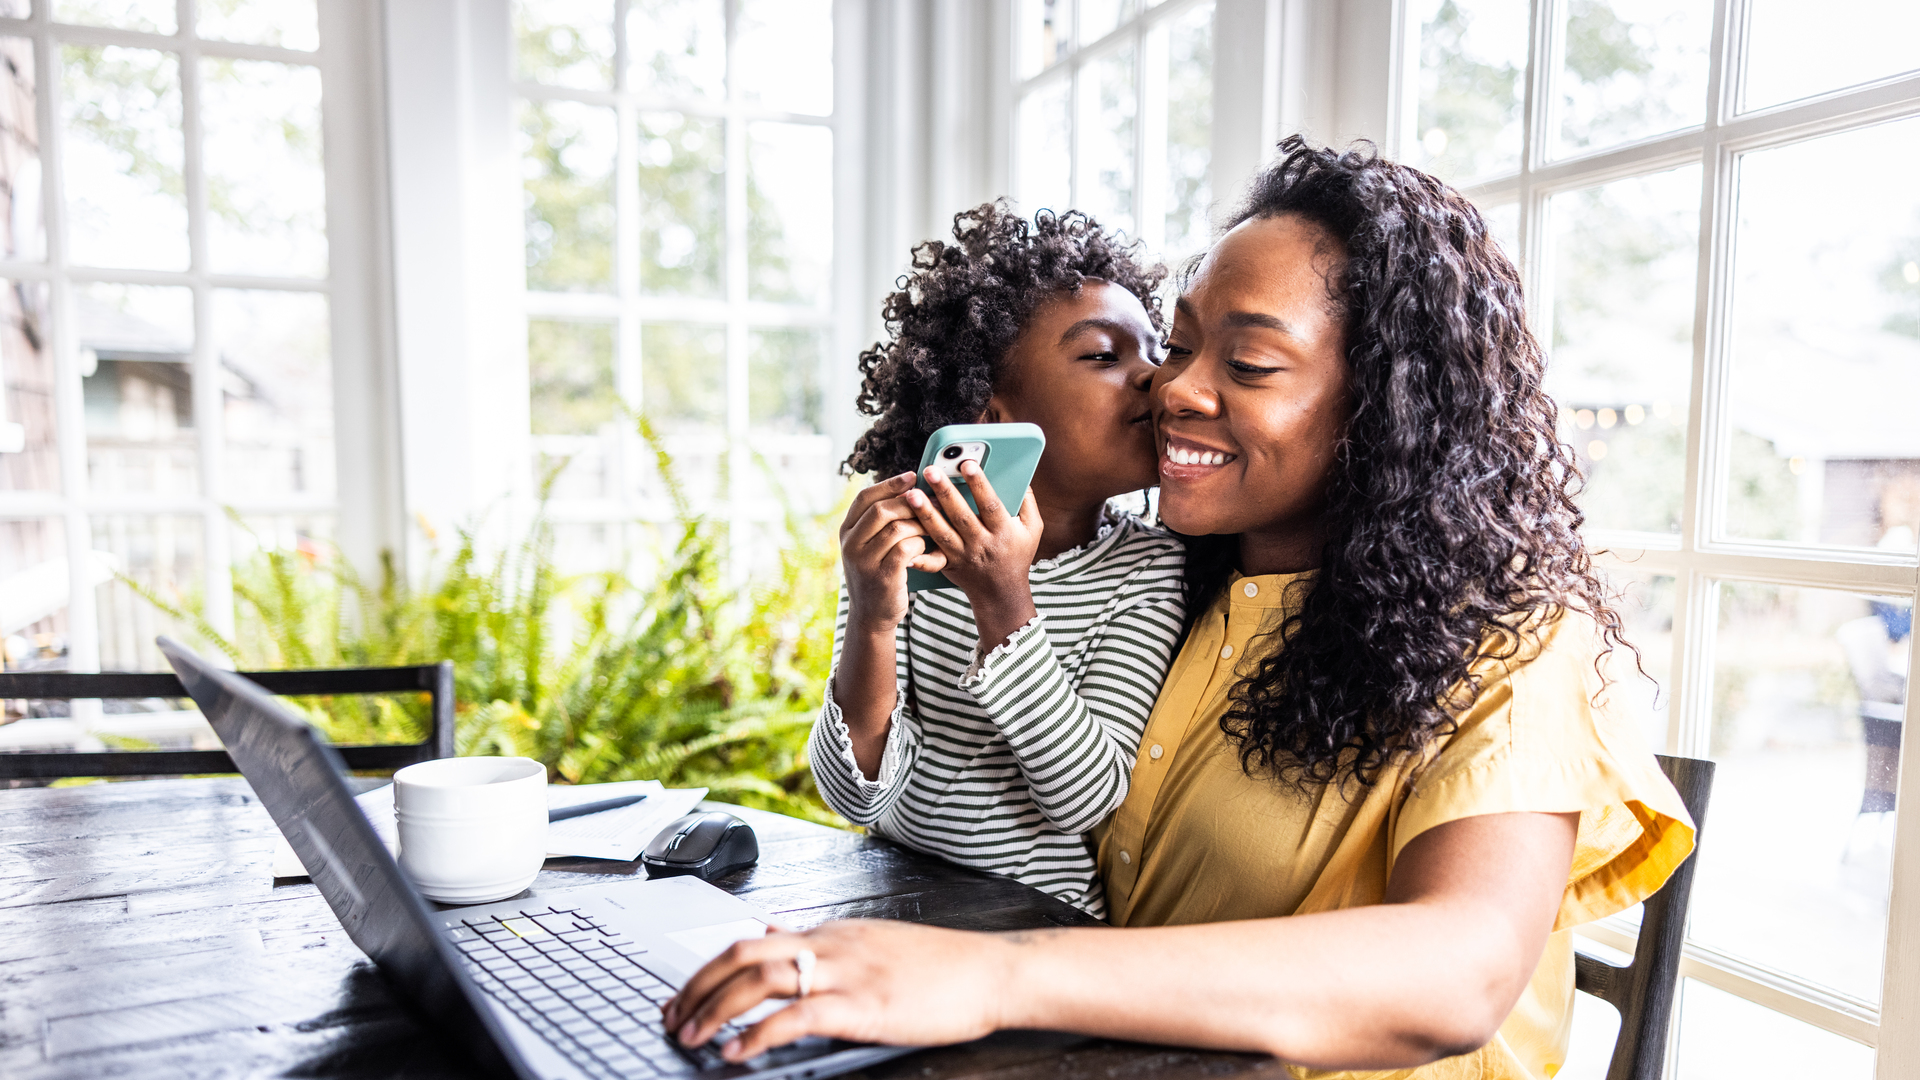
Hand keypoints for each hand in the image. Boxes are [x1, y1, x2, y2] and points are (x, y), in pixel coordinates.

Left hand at [662, 920, 1012, 1060]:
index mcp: (830, 932)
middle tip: (672, 1017)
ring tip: (691, 1036)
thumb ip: (822, 940)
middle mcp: (830, 945)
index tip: (683, 997)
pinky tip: (738, 1052)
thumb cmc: (941, 965)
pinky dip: (757, 1034)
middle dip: (697, 987)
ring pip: (760, 978)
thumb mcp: (872, 941)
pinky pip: (797, 1015)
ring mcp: (846, 973)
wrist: (990, 971)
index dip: (708, 970)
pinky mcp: (864, 1005)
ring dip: (714, 1009)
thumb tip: (777, 930)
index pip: (752, 940)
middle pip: (742, 953)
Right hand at [839, 472, 946, 631]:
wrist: (871, 615)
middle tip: (932, 502)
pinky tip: (926, 550)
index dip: (889, 484)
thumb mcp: (869, 546)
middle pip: (881, 510)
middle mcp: (850, 544)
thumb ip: (880, 523)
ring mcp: (864, 562)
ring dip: (920, 525)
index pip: (864, 497)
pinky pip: (907, 549)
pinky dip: (921, 546)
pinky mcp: (882, 577)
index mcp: (846, 531)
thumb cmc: (878, 574)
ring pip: (897, 529)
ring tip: (932, 528)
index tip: (912, 476)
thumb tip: (909, 491)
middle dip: (911, 503)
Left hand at [904, 461, 1041, 647]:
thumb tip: (1020, 476)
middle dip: (945, 492)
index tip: (967, 464)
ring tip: (911, 494)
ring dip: (925, 514)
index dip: (980, 484)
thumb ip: (1027, 502)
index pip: (991, 505)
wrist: (1002, 593)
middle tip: (930, 471)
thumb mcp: (1032, 529)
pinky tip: (903, 537)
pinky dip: (918, 552)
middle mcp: (982, 544)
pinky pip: (931, 558)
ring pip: (942, 533)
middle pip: (962, 516)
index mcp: (1003, 531)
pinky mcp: (948, 564)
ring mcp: (963, 555)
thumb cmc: (1017, 554)